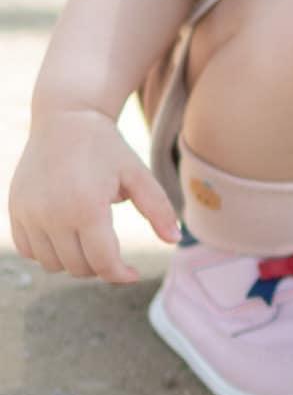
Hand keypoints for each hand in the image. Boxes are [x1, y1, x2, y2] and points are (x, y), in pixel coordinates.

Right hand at [8, 110, 179, 284]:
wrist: (65, 119)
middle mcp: (53, 215)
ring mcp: (29, 214)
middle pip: (78, 268)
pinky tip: (65, 236)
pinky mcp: (15, 211)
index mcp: (87, 207)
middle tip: (112, 250)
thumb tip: (175, 240)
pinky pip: (28, 251)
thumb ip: (158, 208)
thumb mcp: (137, 174)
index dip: (121, 275)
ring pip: (52, 264)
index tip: (133, 274)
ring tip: (89, 239)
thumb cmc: (106, 147)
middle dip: (100, 266)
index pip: (103, 262)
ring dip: (73, 261)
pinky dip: (47, 252)